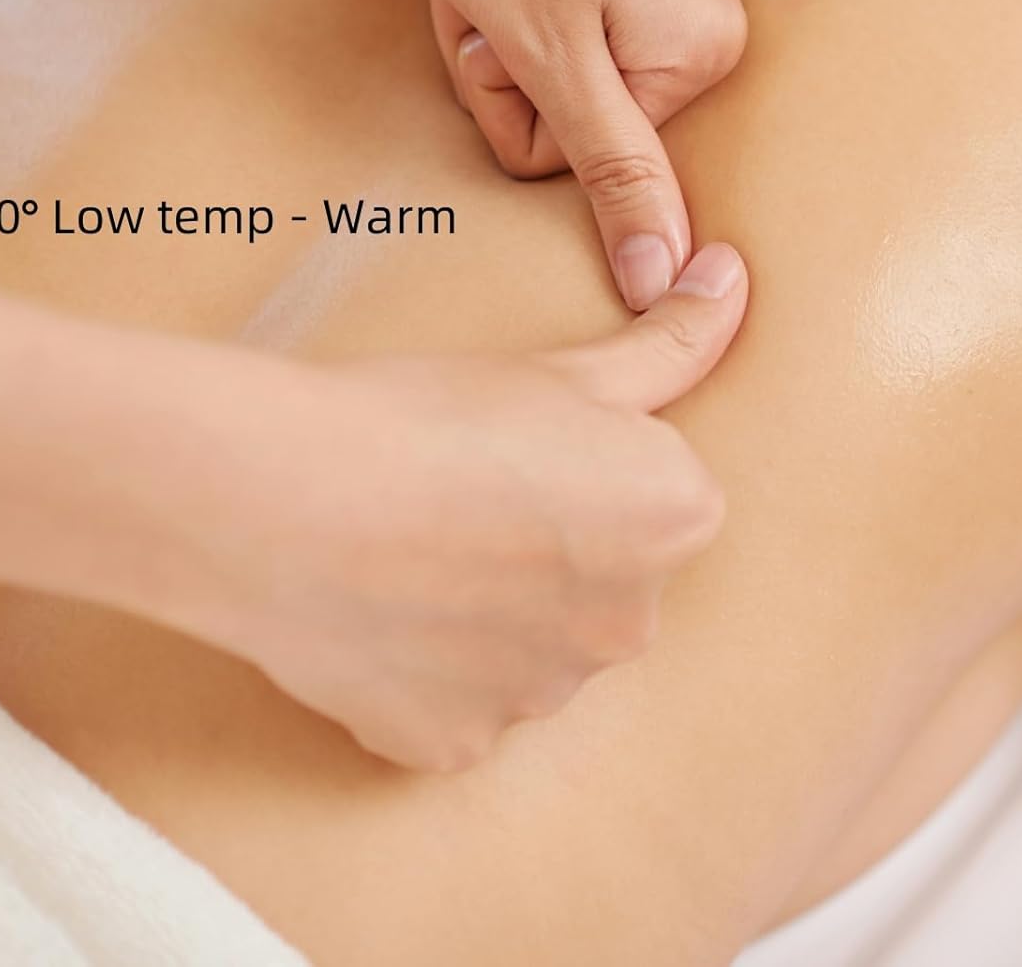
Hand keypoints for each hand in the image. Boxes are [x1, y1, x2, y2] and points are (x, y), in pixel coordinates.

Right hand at [189, 243, 747, 770]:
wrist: (288, 496)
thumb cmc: (434, 414)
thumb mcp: (566, 366)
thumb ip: (674, 339)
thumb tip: (733, 277)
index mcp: (675, 521)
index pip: (659, 495)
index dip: (586, 466)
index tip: (520, 446)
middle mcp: (633, 625)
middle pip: (603, 579)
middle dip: (553, 549)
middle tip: (464, 496)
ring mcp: (544, 695)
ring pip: (534, 647)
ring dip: (493, 614)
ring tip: (414, 551)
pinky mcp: (457, 744)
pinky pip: (460, 705)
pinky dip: (429, 670)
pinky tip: (382, 612)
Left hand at [353, 0, 746, 311]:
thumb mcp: (548, 59)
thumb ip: (616, 174)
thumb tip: (668, 283)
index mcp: (708, 37)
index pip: (593, 152)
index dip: (517, 107)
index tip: (490, 44)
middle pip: (595, 87)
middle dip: (518, 60)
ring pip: (582, 23)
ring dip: (517, 7)